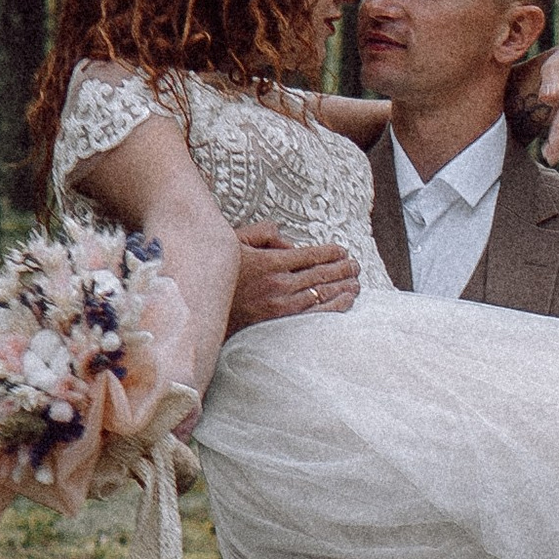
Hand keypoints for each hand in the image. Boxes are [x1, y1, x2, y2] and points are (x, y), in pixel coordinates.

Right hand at [227, 226, 360, 328]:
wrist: (201, 307)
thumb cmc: (220, 272)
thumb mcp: (236, 241)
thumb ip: (265, 234)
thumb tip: (290, 244)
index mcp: (270, 261)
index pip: (310, 255)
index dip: (331, 252)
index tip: (343, 251)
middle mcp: (278, 283)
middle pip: (320, 274)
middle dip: (343, 268)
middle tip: (356, 265)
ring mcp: (280, 305)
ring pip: (321, 293)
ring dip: (343, 286)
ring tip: (357, 281)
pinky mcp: (279, 324)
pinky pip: (314, 315)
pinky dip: (335, 306)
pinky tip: (347, 300)